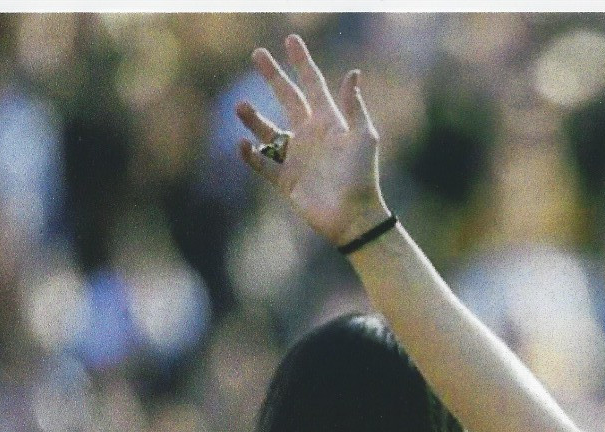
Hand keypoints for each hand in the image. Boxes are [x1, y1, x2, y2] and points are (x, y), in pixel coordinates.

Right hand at [236, 33, 389, 247]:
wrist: (355, 218)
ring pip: (268, 130)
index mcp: (330, 122)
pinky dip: (251, 155)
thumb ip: (354, 107)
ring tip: (240, 105)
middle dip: (273, 76)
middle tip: (257, 53)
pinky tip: (244, 144)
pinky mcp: (286, 180)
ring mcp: (297, 157)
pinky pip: (262, 163)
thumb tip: (352, 73)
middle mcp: (311, 135)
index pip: (313, 85)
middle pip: (287, 98)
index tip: (291, 40)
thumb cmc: (363, 177)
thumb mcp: (364, 138)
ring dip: (253, 118)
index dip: (302, 63)